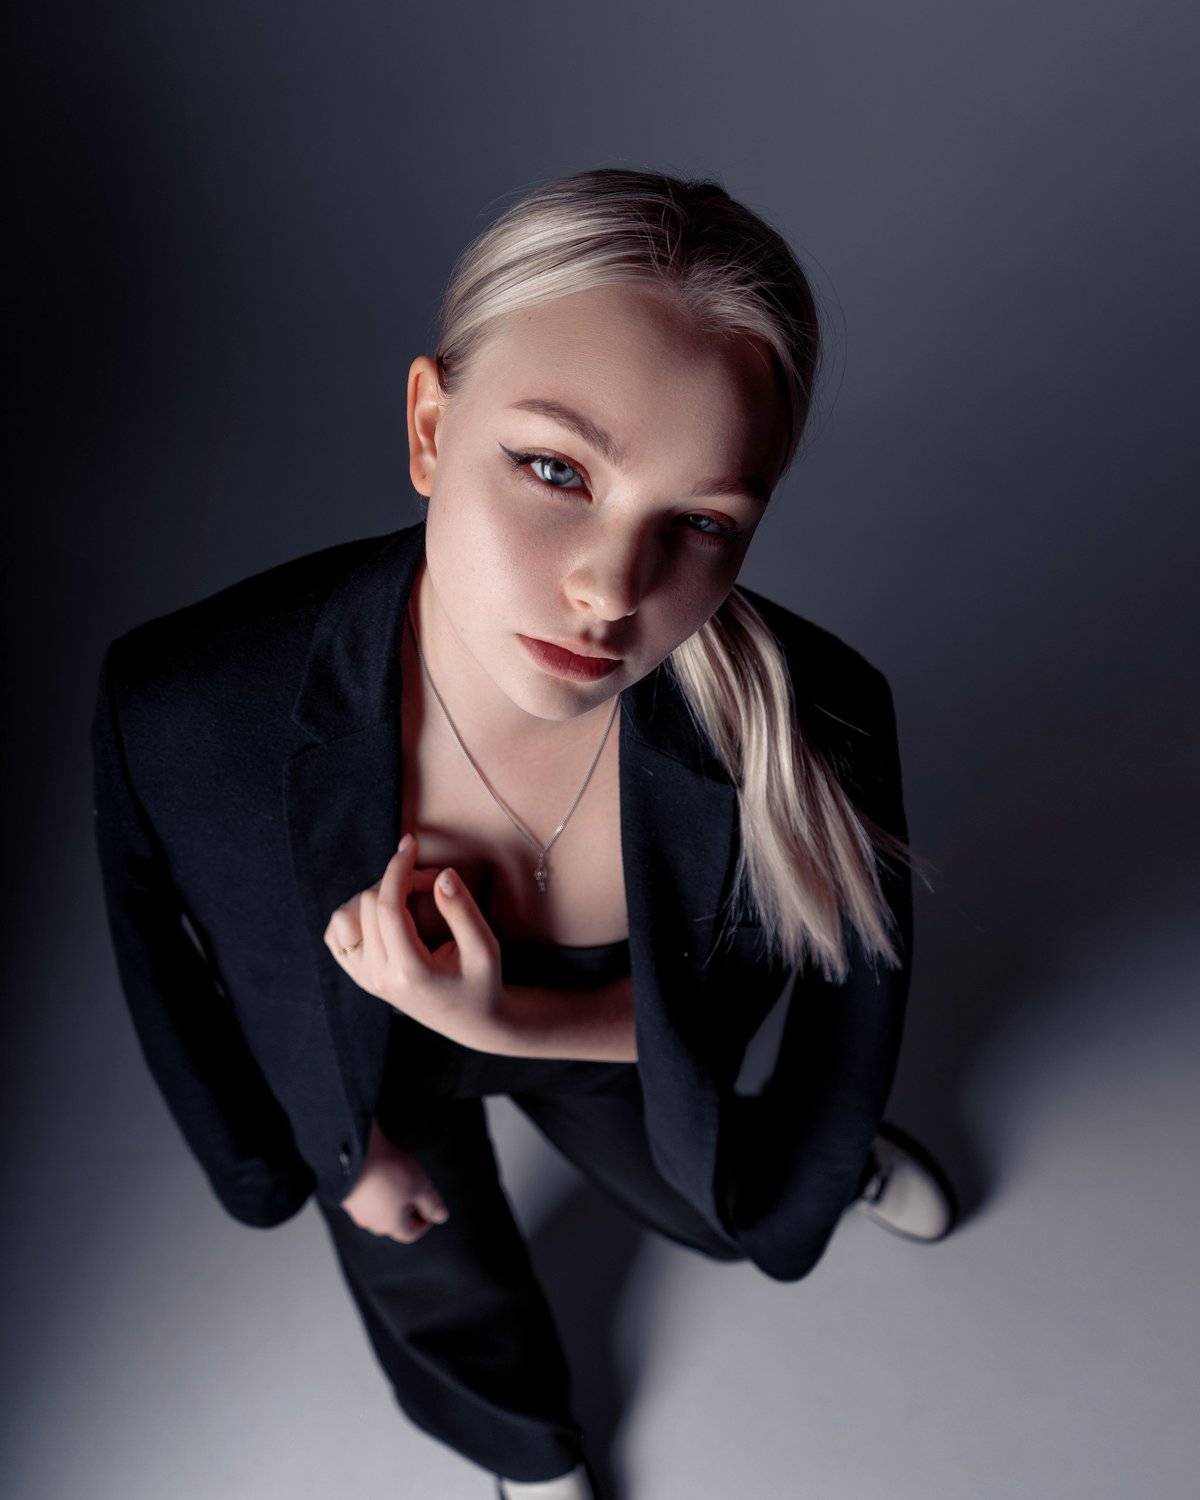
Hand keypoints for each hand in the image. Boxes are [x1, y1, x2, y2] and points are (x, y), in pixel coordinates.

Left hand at [323, 832, 505, 1049]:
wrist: (471, 1021)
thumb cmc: (481, 983)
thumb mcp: (485, 948)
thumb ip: (462, 911)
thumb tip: (441, 874)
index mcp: (410, 971)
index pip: (388, 907)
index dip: (397, 868)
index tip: (411, 844)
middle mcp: (379, 978)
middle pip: (368, 905)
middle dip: (398, 881)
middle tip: (431, 884)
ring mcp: (365, 979)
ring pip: (344, 917)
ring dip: (372, 896)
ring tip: (405, 900)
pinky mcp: (360, 977)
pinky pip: (336, 935)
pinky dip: (353, 915)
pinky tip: (381, 914)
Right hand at [340, 1118, 449, 1242]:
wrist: (351, 1155)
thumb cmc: (387, 1173)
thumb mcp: (420, 1186)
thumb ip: (432, 1204)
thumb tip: (441, 1217)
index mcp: (391, 1226)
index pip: (410, 1234)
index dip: (424, 1224)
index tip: (431, 1210)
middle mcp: (371, 1223)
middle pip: (394, 1224)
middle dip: (407, 1211)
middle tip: (416, 1193)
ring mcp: (356, 1209)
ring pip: (378, 1211)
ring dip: (391, 1200)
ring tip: (398, 1180)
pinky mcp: (345, 1193)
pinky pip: (365, 1198)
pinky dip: (376, 1191)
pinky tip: (380, 1175)